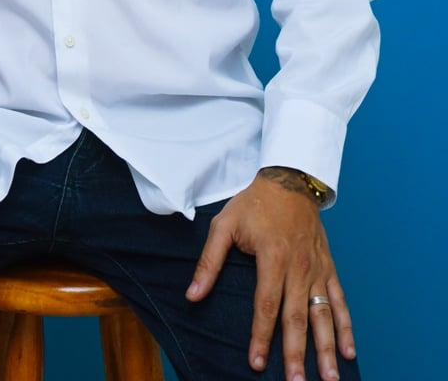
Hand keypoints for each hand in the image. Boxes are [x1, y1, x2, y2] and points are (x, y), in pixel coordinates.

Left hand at [185, 167, 354, 380]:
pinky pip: (339, 300)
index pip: (266, 305)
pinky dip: (346, 326)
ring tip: (330, 379)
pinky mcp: (328, 267)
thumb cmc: (254, 203)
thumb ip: (209, 261)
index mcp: (273, 257)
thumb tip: (192, 294)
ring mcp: (317, 268)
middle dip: (297, 353)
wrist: (289, 179)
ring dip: (327, 348)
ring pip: (323, 314)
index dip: (261, 336)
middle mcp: (299, 266)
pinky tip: (349, 352)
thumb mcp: (224, 224)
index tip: (256, 363)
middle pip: (297, 317)